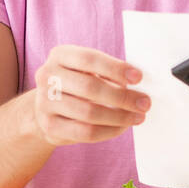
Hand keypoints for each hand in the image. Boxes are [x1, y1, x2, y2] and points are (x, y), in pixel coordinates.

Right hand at [31, 45, 150, 146]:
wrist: (46, 110)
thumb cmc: (76, 86)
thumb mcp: (85, 70)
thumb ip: (106, 72)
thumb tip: (137, 82)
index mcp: (59, 55)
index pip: (88, 59)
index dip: (115, 68)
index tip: (138, 77)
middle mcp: (47, 76)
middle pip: (89, 87)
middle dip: (122, 96)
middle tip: (144, 103)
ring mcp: (44, 102)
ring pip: (89, 112)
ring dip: (119, 117)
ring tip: (136, 117)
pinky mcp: (49, 125)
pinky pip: (85, 132)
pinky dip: (109, 131)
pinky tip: (121, 127)